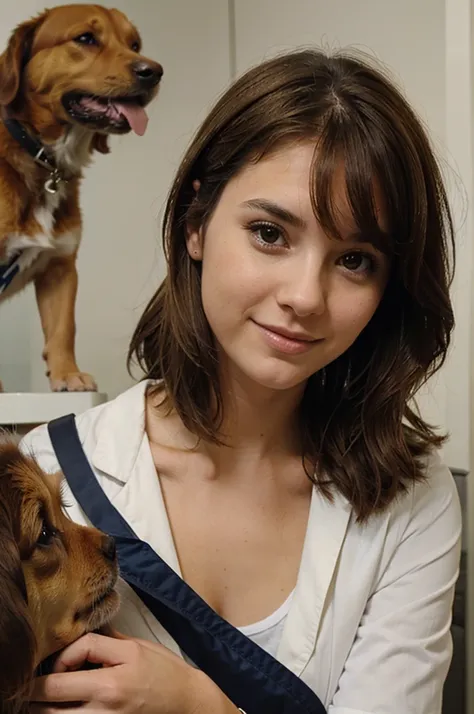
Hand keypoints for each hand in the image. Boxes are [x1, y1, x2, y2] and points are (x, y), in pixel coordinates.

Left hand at [31, 631, 234, 713]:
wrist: (187, 703)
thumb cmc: (165, 673)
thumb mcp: (137, 647)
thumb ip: (105, 641)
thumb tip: (78, 631)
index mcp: (114, 677)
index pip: (73, 654)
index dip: (61, 655)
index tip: (63, 659)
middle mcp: (105, 704)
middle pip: (51, 694)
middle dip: (36, 686)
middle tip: (30, 680)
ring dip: (44, 706)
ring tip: (44, 696)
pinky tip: (62, 706)